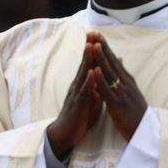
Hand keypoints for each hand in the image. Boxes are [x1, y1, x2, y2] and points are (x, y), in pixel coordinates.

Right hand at [46, 33, 102, 158]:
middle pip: (84, 64)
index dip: (93, 50)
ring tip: (91, 46)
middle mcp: (78, 86)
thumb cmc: (79, 116)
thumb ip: (96, 85)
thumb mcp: (90, 98)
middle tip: (92, 33)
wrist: (65, 134)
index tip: (97, 35)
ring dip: (87, 60)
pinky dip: (87, 81)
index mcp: (83, 84)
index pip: (88, 64)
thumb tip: (102, 73)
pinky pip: (83, 92)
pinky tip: (91, 72)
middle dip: (88, 49)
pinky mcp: (77, 105)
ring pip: (82, 75)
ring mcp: (76, 94)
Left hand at [92, 35, 147, 140]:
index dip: (105, 47)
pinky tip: (95, 70)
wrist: (145, 132)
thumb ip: (124, 77)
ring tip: (93, 45)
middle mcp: (125, 83)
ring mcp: (122, 93)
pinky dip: (101, 79)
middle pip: (112, 61)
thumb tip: (120, 61)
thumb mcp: (131, 92)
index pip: (114, 59)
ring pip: (109, 72)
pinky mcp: (118, 104)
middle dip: (102, 47)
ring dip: (101, 58)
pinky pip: (108, 90)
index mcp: (127, 80)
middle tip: (93, 33)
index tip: (96, 34)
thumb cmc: (136, 112)